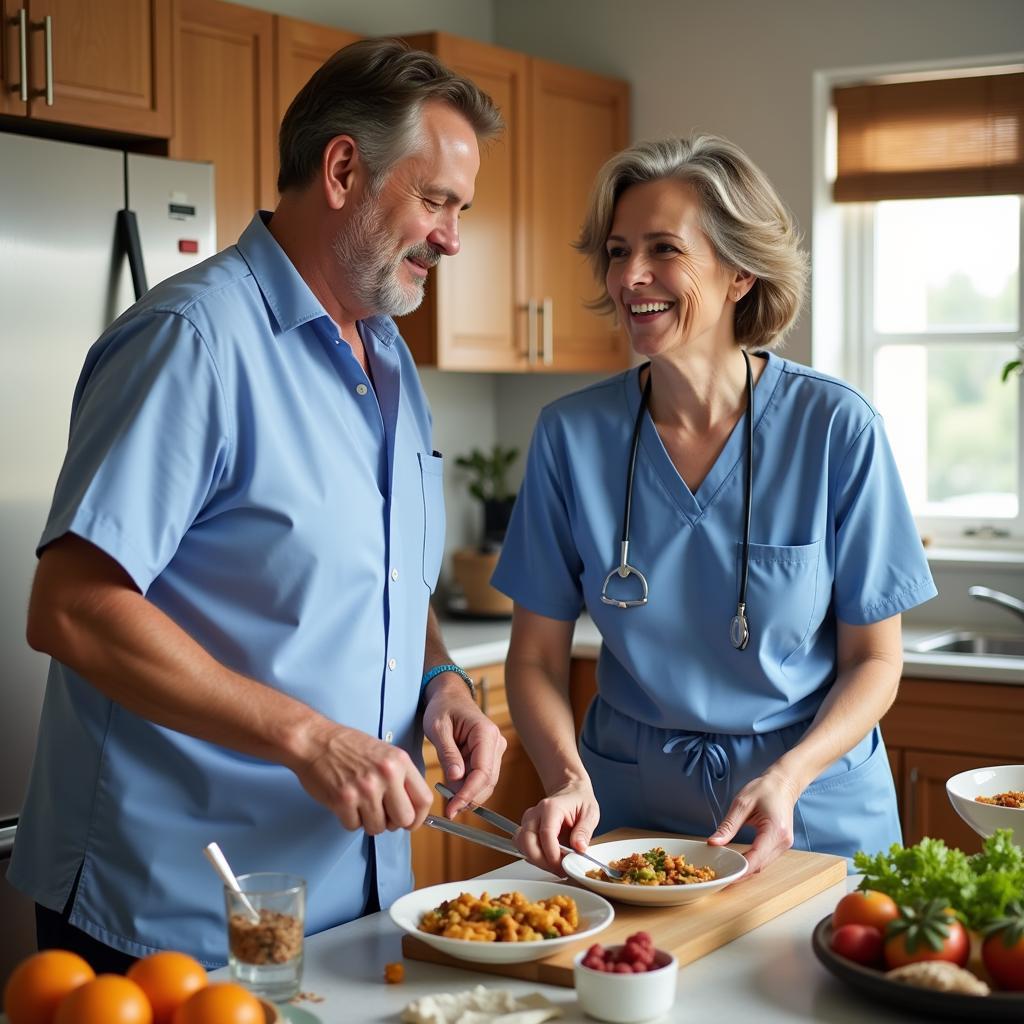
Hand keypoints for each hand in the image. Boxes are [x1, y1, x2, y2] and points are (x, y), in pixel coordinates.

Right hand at [291, 721, 432, 835]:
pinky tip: (345, 803)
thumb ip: (401, 777)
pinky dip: (349, 820)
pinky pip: (354, 826)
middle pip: (404, 819)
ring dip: (368, 821)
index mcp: (399, 762)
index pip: (424, 800)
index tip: (411, 822)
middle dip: (393, 823)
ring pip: (378, 827)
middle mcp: (385, 775)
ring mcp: (365, 789)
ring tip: (360, 804)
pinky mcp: (343, 800)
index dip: (419, 818)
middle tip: (382, 814)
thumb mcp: (385, 753)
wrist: (315, 740)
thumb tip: (412, 806)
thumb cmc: (347, 746)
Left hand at [422, 678, 505, 814]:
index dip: (469, 793)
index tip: (452, 807)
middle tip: (448, 809)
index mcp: (485, 733)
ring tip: (448, 800)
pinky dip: (468, 786)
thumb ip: (447, 753)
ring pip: (486, 782)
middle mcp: (495, 742)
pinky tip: (453, 790)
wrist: (449, 695)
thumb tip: (456, 778)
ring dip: (468, 794)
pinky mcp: (488, 755)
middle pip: (488, 781)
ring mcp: (494, 749)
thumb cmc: (442, 707)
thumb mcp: (438, 728)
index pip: (483, 772)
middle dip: (469, 797)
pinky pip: (481, 777)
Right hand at [515, 781, 599, 875]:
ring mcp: (528, 821)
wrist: (570, 791)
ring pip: (522, 846)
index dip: (552, 854)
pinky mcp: (526, 829)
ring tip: (556, 865)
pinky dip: (534, 857)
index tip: (563, 866)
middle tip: (560, 870)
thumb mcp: (590, 813)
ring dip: (537, 861)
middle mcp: (535, 813)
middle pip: (528, 842)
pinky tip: (548, 860)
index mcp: (551, 807)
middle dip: (542, 861)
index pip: (546, 834)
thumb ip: (584, 831)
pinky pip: (523, 847)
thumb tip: (579, 849)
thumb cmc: (579, 800)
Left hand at [706, 766, 800, 874]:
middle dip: (740, 872)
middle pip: (759, 865)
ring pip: (763, 865)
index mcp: (775, 830)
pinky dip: (751, 862)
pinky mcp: (781, 845)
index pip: (756, 858)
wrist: (783, 784)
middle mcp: (783, 841)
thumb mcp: (742, 804)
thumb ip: (728, 826)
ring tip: (726, 869)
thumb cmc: (764, 789)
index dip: (739, 870)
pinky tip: (738, 861)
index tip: (724, 877)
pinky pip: (765, 859)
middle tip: (719, 875)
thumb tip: (713, 843)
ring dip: (745, 869)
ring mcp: (784, 845)